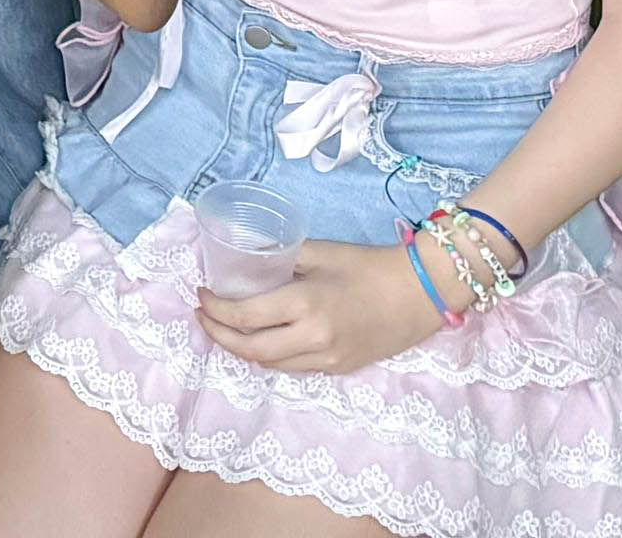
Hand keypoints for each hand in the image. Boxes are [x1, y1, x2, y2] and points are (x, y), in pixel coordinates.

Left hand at [198, 233, 455, 376]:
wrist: (420, 293)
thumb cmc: (368, 266)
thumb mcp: (320, 252)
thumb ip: (281, 256)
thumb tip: (246, 256)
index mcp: (305, 305)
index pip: (244, 317)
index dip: (215, 309)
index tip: (201, 294)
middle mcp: (313, 339)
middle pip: (250, 350)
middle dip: (218, 336)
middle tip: (204, 316)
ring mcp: (328, 360)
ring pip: (271, 365)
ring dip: (243, 349)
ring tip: (227, 328)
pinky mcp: (340, 369)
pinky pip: (295, 368)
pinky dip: (272, 355)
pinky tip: (263, 338)